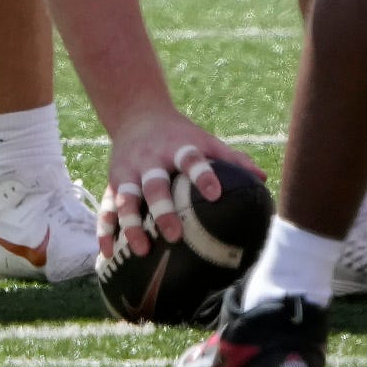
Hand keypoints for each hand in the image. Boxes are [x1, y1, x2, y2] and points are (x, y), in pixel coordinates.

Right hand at [99, 108, 257, 259]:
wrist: (137, 114)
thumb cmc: (179, 134)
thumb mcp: (204, 139)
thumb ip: (231, 158)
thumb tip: (263, 178)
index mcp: (176, 147)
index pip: (191, 159)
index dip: (202, 175)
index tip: (215, 194)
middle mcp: (150, 159)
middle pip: (154, 184)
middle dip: (162, 210)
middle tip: (175, 235)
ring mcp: (128, 172)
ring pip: (126, 199)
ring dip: (131, 224)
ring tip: (141, 249)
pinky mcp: (112, 183)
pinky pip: (106, 208)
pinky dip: (104, 230)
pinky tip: (107, 253)